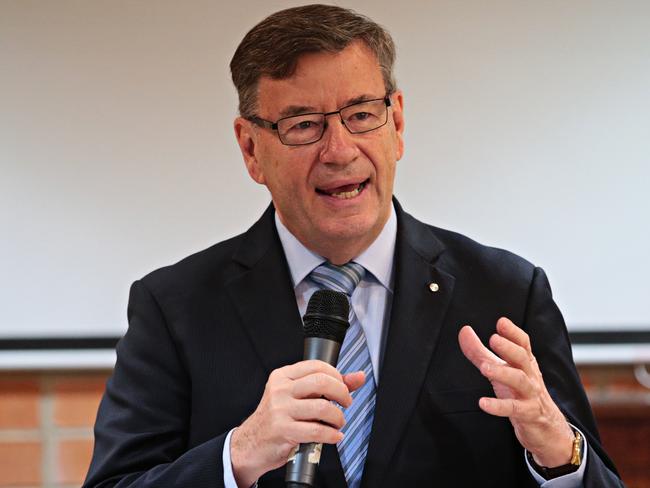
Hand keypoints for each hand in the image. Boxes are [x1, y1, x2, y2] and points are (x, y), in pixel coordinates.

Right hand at [230, 359, 364, 486]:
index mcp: (283, 376)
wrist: (251, 443)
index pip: (316, 366)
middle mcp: (280, 390)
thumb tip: (358, 377)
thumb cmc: (277, 418)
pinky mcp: (283, 430)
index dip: (336, 375)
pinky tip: (333, 435)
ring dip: (338, 417)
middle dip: (342, 393)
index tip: (342, 387)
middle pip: (321, 382)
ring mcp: (280, 410)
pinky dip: (332, 435)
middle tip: (345, 403)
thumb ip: (328, 385)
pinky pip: (316, 430)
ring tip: (338, 422)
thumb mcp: (297, 396)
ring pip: (322, 407)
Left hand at [458, 317, 573, 466]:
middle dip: (508, 348)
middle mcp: (529, 375)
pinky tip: (483, 403)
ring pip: (519, 380)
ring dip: (502, 372)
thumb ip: (480, 351)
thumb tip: (464, 331)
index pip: (523, 343)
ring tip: (484, 368)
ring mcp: (530, 395)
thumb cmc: (520, 393)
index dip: (513, 332)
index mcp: (525, 363)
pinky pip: (513, 409)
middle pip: (522, 358)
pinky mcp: (527, 414)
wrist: (547, 428)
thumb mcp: (501, 369)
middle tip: (493, 339)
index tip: (501, 322)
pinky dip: (498, 406)